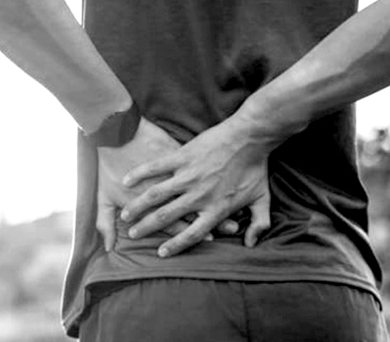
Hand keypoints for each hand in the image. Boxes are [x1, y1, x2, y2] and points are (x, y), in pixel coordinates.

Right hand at [120, 114, 272, 256]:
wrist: (250, 136)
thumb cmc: (256, 166)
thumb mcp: (263, 198)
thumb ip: (259, 224)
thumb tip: (251, 243)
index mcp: (215, 208)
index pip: (191, 234)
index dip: (175, 245)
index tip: (161, 253)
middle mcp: (198, 196)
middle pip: (166, 217)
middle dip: (146, 228)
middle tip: (132, 234)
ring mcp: (188, 176)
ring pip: (156, 195)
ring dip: (137, 206)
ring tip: (126, 214)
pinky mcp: (182, 156)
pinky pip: (155, 167)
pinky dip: (139, 174)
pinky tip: (126, 181)